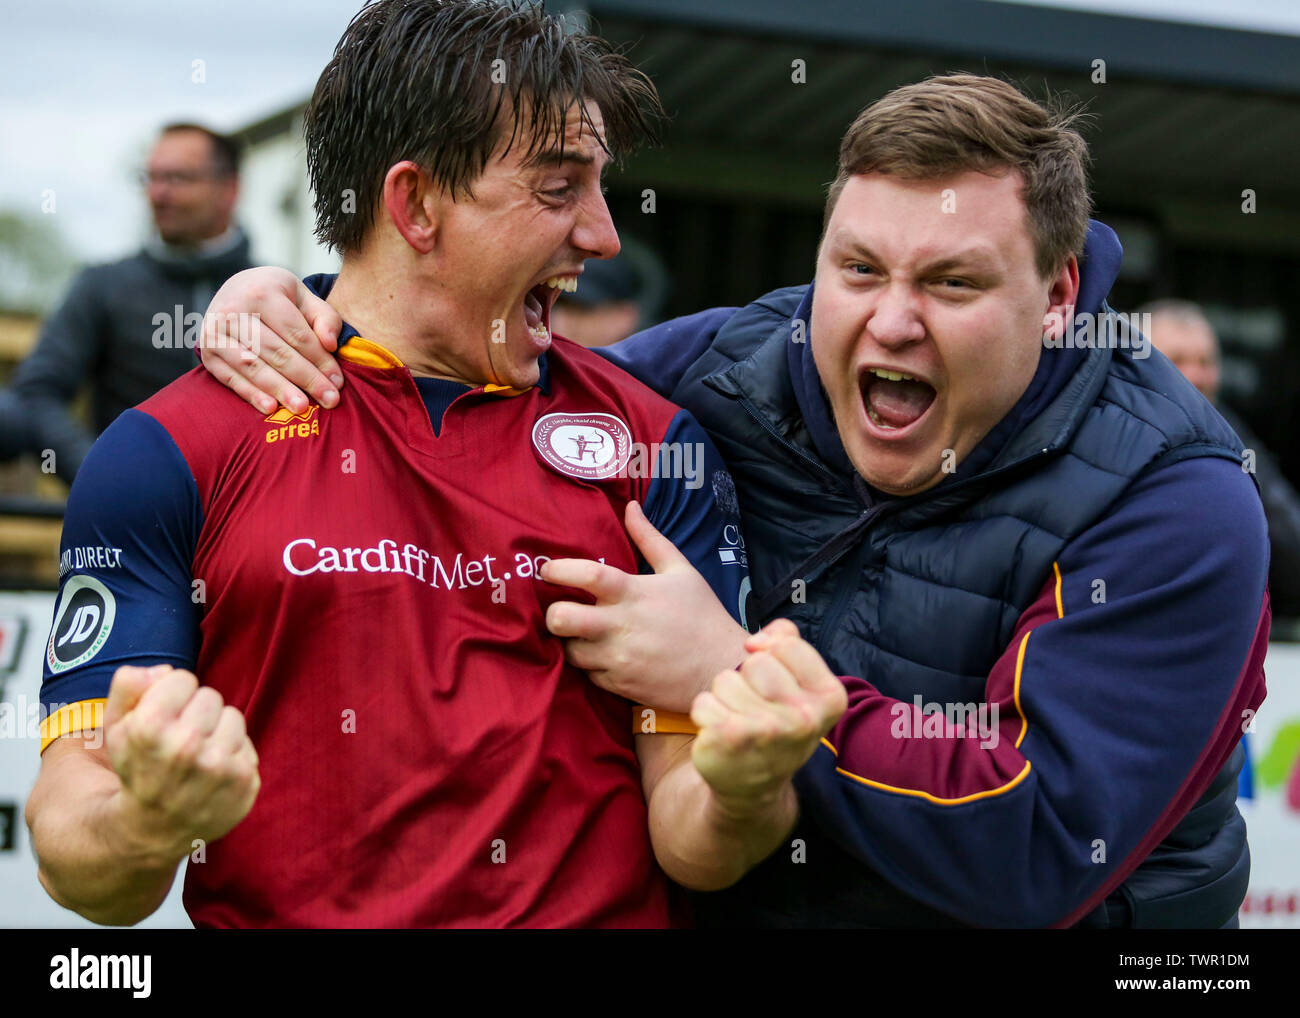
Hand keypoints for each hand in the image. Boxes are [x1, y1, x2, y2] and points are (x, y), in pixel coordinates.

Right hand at [104, 665, 260, 858]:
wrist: (154, 830)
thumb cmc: (137, 770)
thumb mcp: (115, 728)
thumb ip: (129, 687)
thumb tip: (165, 671)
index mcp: (150, 728)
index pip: (183, 679)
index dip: (170, 696)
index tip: (161, 720)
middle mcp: (187, 746)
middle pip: (210, 696)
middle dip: (194, 713)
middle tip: (178, 742)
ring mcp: (219, 766)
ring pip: (232, 716)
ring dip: (217, 732)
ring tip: (196, 757)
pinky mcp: (244, 781)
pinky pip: (247, 744)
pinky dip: (232, 755)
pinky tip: (211, 775)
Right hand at [200, 267, 343, 414]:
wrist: (237, 291)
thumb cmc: (278, 298)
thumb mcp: (303, 297)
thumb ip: (324, 318)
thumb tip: (330, 345)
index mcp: (262, 292)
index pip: (296, 333)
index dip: (319, 360)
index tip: (338, 381)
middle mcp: (233, 310)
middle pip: (276, 352)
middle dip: (306, 378)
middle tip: (329, 399)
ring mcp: (214, 332)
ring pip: (253, 366)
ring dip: (279, 389)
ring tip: (302, 407)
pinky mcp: (207, 353)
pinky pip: (230, 378)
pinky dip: (250, 394)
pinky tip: (270, 408)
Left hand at [543, 500, 748, 713]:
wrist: (722, 667)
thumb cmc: (701, 614)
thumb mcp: (681, 571)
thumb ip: (650, 539)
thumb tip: (631, 506)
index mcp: (633, 593)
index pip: (586, 575)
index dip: (559, 570)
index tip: (548, 570)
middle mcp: (621, 626)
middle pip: (560, 619)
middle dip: (552, 614)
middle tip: (561, 610)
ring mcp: (619, 659)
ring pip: (569, 651)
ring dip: (571, 641)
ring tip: (584, 634)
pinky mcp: (620, 685)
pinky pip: (588, 675)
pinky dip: (591, 665)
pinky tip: (604, 654)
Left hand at [690, 619, 846, 810]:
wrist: (755, 788)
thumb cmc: (777, 723)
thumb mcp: (799, 685)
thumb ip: (788, 643)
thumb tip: (755, 641)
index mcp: (830, 698)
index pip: (787, 644)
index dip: (773, 657)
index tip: (776, 685)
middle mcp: (803, 718)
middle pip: (756, 661)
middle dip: (748, 679)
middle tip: (757, 710)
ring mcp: (766, 730)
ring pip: (725, 680)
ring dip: (725, 698)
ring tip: (739, 723)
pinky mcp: (729, 739)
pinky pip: (703, 701)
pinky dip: (706, 715)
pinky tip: (721, 737)